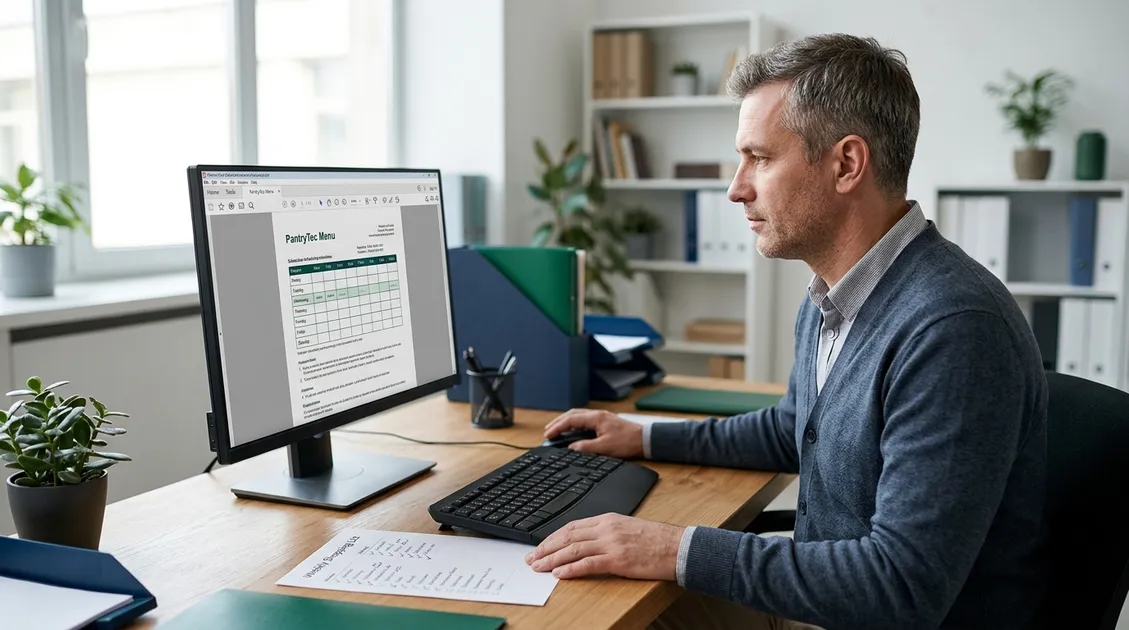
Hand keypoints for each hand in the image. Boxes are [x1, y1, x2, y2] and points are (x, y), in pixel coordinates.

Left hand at [524, 513, 684, 579]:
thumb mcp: (627, 529)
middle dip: (546, 548)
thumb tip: (586, 543)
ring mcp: (611, 543)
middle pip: (567, 536)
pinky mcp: (618, 559)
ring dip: (552, 559)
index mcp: (608, 519)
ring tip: (538, 567)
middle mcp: (606, 528)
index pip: (572, 526)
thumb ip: (606, 533)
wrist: (678, 546)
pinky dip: (570, 569)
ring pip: (573, 549)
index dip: (552, 537)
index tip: (540, 546)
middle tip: (531, 558)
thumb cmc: (656, 540)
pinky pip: (588, 564)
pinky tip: (559, 574)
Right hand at [543, 409, 643, 458]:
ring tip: (556, 430)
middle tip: (548, 431)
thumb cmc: (628, 442)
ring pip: (578, 416)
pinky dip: (574, 424)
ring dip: (566, 422)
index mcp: (596, 418)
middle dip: (558, 422)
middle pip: (572, 414)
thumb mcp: (605, 448)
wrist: (645, 440)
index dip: (557, 427)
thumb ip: (586, 447)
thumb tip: (571, 448)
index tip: (548, 434)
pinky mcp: (604, 422)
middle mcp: (597, 415)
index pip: (571, 420)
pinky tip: (572, 431)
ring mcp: (601, 417)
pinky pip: (584, 420)